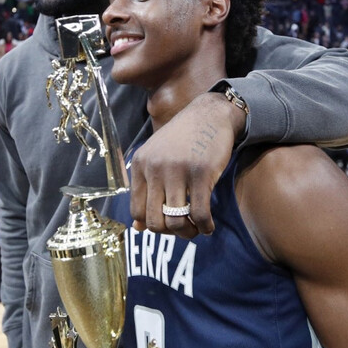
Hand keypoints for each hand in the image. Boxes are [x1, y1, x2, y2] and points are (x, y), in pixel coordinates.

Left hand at [130, 91, 246, 238]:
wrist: (211, 115)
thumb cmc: (185, 139)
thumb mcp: (158, 159)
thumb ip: (146, 189)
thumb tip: (137, 227)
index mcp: (140, 165)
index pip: (136, 211)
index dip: (152, 225)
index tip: (167, 224)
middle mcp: (155, 168)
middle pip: (155, 220)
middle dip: (170, 233)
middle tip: (184, 230)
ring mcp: (178, 171)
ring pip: (176, 221)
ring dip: (188, 233)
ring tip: (197, 229)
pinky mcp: (201, 174)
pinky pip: (199, 213)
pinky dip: (205, 226)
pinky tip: (209, 226)